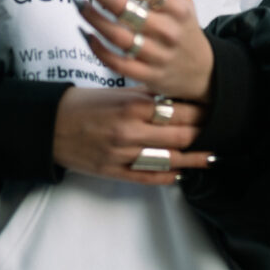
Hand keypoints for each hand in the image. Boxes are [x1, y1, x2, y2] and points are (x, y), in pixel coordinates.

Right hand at [53, 86, 211, 184]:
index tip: (214, 109)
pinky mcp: (114, 172)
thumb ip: (145, 96)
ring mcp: (122, 155)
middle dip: (201, 133)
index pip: (176, 110)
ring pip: (168, 160)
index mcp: (130, 106)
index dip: (198, 111)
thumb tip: (173, 97)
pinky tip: (181, 174)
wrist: (50, 125)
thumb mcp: (114, 91)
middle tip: (220, 131)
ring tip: (210, 156)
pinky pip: (147, 177)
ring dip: (192, 159)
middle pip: (178, 136)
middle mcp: (129, 131)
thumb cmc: (83, 104)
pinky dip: (167, 176)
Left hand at [73, 0, 213, 102]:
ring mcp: (156, 55)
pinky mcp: (146, 75)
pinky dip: (98, 48)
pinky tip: (85, 32)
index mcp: (176, 6)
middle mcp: (166, 30)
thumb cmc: (184, 23)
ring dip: (92, 17)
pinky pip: (116, 63)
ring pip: (117, 35)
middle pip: (123, 7)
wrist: (202, 71)